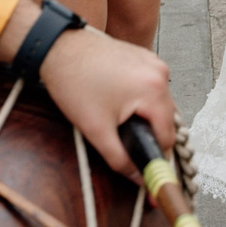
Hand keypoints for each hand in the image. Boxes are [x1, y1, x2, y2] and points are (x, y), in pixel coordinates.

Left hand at [36, 21, 175, 177]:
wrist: (58, 47)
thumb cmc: (74, 82)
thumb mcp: (96, 129)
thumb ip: (120, 159)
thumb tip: (138, 178)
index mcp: (154, 89)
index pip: (168, 136)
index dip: (156, 157)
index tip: (145, 171)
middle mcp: (160, 72)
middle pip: (165, 118)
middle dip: (148, 134)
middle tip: (124, 143)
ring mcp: (153, 61)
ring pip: (158, 102)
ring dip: (144, 116)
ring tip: (117, 120)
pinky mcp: (143, 56)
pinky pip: (150, 86)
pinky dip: (139, 99)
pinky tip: (117, 101)